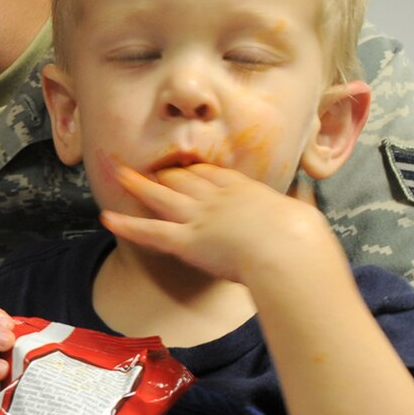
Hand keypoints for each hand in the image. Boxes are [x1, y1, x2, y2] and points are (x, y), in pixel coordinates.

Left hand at [101, 161, 335, 287]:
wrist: (290, 248)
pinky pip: (150, 232)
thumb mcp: (302, 213)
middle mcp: (217, 197)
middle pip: (183, 179)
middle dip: (163, 173)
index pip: (213, 175)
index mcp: (245, 189)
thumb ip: (299, 205)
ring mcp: (199, 217)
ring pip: (160, 196)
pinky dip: (127, 225)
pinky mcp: (186, 241)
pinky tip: (107, 218)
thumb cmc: (302, 237)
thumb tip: (306, 198)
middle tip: (146, 168)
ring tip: (117, 173)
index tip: (185, 166)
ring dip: (136, 184)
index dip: (195, 170)